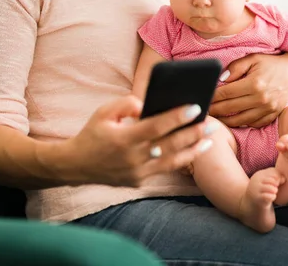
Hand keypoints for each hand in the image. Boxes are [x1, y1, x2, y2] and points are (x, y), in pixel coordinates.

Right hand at [66, 95, 216, 186]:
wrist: (75, 166)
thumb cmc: (93, 133)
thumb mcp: (103, 112)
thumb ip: (126, 104)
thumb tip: (148, 106)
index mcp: (122, 139)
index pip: (156, 127)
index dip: (176, 118)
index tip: (195, 108)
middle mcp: (131, 159)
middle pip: (169, 145)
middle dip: (193, 133)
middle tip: (212, 123)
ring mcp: (136, 173)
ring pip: (171, 162)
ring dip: (193, 150)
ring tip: (210, 139)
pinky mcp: (138, 182)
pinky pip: (163, 170)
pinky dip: (180, 160)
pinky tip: (193, 150)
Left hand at [209, 53, 287, 128]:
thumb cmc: (270, 63)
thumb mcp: (252, 59)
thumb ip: (235, 67)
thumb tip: (220, 80)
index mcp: (254, 83)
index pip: (226, 93)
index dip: (212, 97)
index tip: (204, 98)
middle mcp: (261, 99)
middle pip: (229, 108)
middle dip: (214, 110)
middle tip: (204, 110)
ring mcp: (267, 109)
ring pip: (239, 120)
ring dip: (224, 120)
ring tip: (214, 117)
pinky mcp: (272, 115)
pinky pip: (252, 123)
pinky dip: (240, 123)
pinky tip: (231, 120)